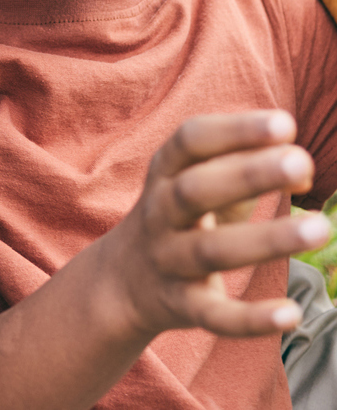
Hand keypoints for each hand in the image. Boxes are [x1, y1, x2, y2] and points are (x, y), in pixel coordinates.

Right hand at [99, 110, 329, 340]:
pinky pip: (213, 315)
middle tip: (300, 161)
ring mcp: (167, 259)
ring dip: (264, 239)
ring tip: (320, 228)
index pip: (191, 141)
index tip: (284, 124)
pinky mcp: (182, 306)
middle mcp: (159, 212)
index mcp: (164, 172)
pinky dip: (250, 318)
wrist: (124, 279)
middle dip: (247, 174)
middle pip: (197, 190)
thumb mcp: (199, 183)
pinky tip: (292, 314)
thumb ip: (246, 169)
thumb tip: (303, 167)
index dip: (235, 130)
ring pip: (210, 250)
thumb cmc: (180, 218)